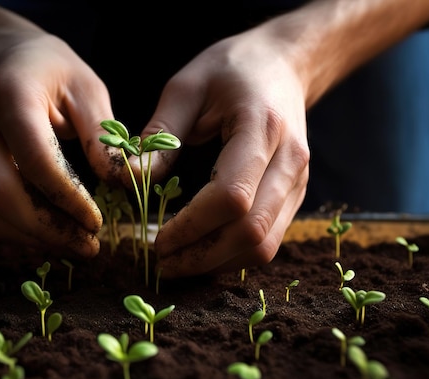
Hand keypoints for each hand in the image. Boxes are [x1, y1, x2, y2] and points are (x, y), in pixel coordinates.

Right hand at [0, 7, 117, 257]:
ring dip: (34, 238)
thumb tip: (120, 182)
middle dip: (48, 230)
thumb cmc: (45, 67)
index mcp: (8, 95)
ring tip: (74, 246)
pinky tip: (50, 235)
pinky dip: (18, 231)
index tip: (96, 222)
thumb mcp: (85, 85)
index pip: (36, 160)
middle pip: (3, 194)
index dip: (68, 198)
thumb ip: (101, 134)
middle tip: (87, 247)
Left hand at [139, 27, 309, 277]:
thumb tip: (130, 179)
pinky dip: (234, 255)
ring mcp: (298, 181)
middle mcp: (290, 162)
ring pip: (265, 245)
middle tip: (163, 264)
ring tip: (179, 263)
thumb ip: (160, 135)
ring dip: (219, 263)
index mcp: (261, 128)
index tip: (157, 240)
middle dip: (202, 257)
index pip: (231, 196)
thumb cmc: (232, 69)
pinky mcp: (295, 194)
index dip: (191, 226)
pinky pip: (269, 240)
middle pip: (252, 232)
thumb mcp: (186, 88)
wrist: (283, 64)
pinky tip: (203, 251)